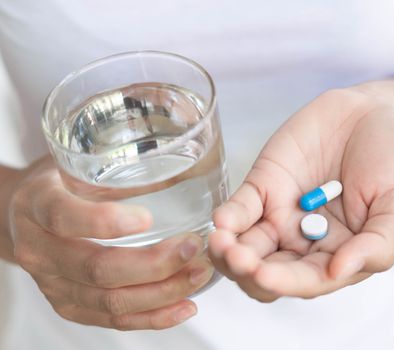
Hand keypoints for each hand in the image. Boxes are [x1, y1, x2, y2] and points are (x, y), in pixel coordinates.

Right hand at [9, 157, 213, 329]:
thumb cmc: (63, 184)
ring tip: (199, 274)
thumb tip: (185, 166)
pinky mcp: (70, 307)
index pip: (64, 217)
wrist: (26, 219)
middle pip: (96, 268)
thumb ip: (117, 166)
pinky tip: (184, 306)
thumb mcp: (79, 162)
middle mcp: (39, 251)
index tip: (147, 218)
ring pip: (110, 300)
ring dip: (162, 292)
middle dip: (153, 264)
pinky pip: (113, 320)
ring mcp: (53, 285)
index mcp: (37, 205)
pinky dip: (153, 317)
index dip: (104, 221)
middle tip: (192, 247)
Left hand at [209, 88, 393, 300]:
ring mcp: (282, 213)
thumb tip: (340, 270)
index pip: (307, 280)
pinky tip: (221, 221)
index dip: (285, 282)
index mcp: (339, 253)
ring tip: (220, 243)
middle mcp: (305, 240)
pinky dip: (229, 216)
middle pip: (267, 270)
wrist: (379, 113)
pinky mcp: (265, 185)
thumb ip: (378, 244)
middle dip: (248, 271)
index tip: (264, 275)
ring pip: (246, 245)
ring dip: (228, 251)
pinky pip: (241, 207)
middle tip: (238, 260)